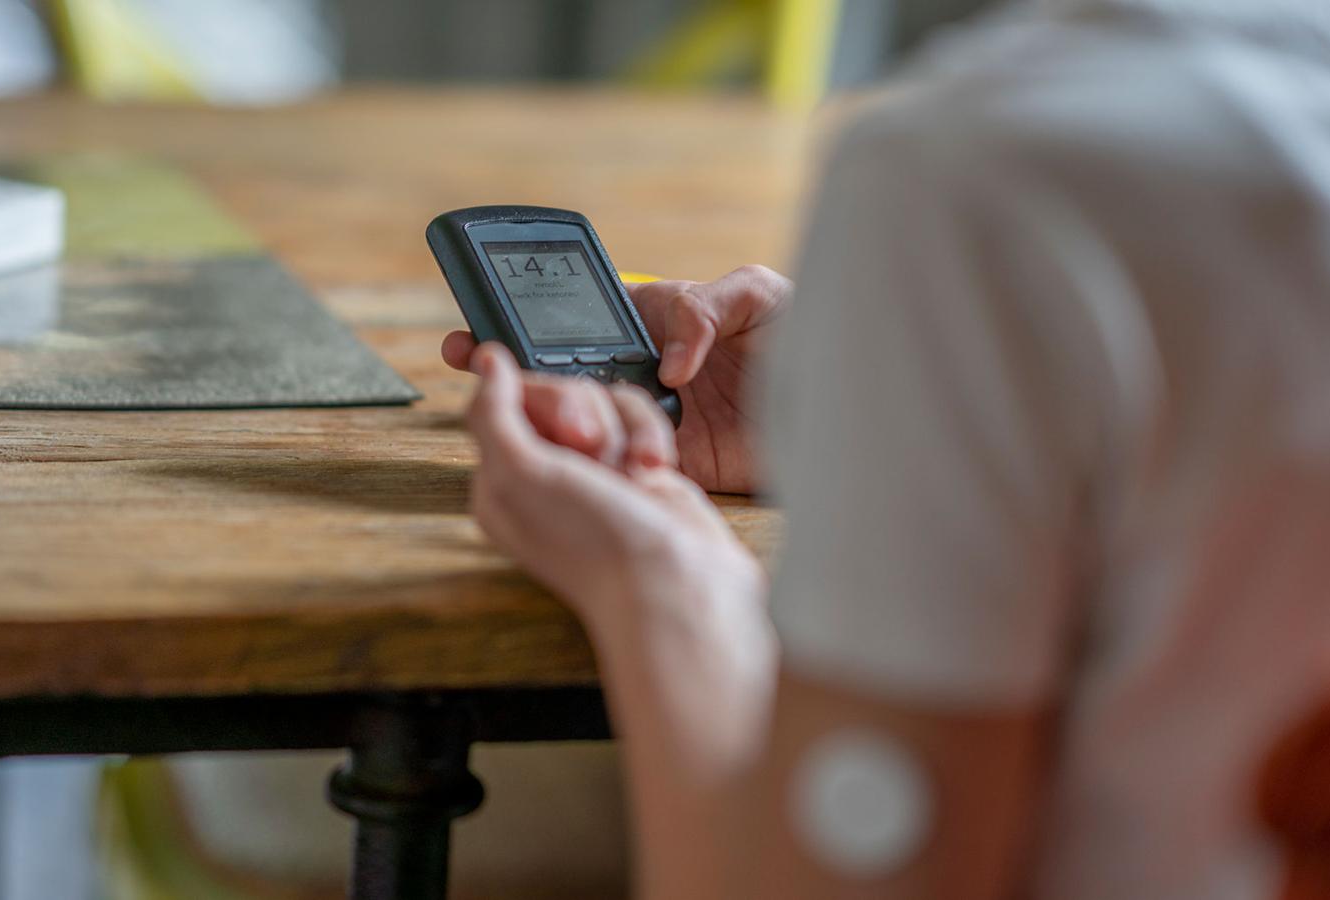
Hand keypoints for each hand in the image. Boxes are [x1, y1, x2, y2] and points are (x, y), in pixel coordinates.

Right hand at [443, 265, 792, 494]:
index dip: (527, 317)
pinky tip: (566, 461)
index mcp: (656, 320)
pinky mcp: (676, 464)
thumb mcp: (761, 294)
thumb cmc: (816, 332)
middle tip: (468, 362)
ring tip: (524, 413)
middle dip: (514, 369)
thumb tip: (669, 363)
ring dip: (548, 419)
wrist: (860, 410)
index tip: (482, 322)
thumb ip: (705, 307)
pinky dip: (595, 466)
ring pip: (584, 419)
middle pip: (566, 371)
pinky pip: (624, 464)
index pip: (581, 316)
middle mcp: (645, 369)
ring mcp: (655, 418)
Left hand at [464, 342, 762, 627]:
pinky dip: (649, 439)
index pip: (507, 397)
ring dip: (624, 432)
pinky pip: (638, 419)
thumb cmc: (595, 543)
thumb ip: (493, 412)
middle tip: (598, 458)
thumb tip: (485, 360)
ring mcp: (591, 472)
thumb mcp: (522, 473)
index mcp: (500, 479)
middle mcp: (542, 474)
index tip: (569, 434)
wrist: (676, 584)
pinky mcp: (635, 468)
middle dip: (590, 418)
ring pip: (604, 400)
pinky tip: (653, 476)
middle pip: (561, 393)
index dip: (544, 400)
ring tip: (631, 477)